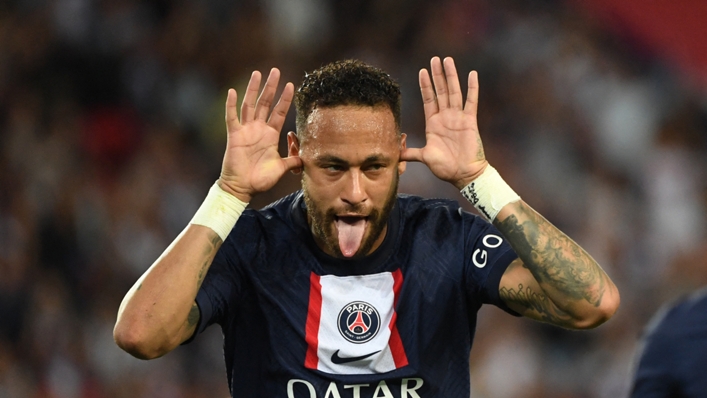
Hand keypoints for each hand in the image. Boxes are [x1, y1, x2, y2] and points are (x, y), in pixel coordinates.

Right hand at [217, 68, 301, 202]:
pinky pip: (231, 117)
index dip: (285, 99)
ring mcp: (246, 130)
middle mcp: (259, 129)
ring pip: (250, 105)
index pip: (280, 112)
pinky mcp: (234, 135)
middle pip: (265, 103)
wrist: (242, 188)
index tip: (292, 85)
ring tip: (257, 73)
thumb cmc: (260, 179)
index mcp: (271, 134)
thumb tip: (308, 159)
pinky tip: (232, 91)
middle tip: (276, 71)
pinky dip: (231, 104)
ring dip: (253, 89)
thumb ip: (294, 161)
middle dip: (271, 87)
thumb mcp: (281, 168)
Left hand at [401, 57, 487, 189]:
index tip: (422, 71)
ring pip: (453, 92)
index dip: (425, 85)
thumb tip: (394, 154)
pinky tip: (471, 74)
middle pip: (440, 91)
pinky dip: (472, 88)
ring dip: (450, 76)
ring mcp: (458, 118)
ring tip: (447, 60)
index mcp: (434, 123)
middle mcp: (446, 117)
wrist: (463, 175)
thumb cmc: (445, 168)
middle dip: (436, 75)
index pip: (428, 99)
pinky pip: (471, 101)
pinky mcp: (470, 121)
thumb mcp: (424, 157)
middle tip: (434, 59)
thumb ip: (410, 153)